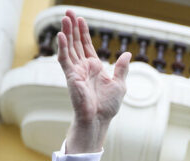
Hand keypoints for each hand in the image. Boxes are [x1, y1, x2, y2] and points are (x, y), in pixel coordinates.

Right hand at [57, 10, 130, 152]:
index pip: (86, 45)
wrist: (100, 119)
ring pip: (69, 48)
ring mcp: (76, 71)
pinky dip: (62, 47)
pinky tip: (61, 35)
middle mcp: (83, 67)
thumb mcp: (119, 84)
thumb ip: (122, 68)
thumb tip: (128, 54)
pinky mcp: (71, 76)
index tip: (81, 19)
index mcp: (94, 67)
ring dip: (67, 33)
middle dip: (73, 27)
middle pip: (76, 43)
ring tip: (65, 18)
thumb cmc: (108, 106)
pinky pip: (64, 59)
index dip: (83, 32)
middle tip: (68, 12)